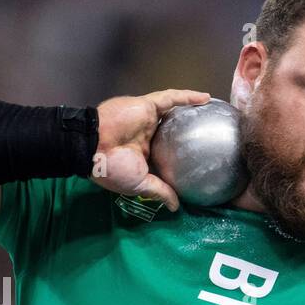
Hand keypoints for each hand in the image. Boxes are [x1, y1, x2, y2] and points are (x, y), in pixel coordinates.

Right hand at [91, 89, 209, 210]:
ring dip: (193, 110)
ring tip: (213, 112)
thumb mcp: (141, 184)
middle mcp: (147, 135)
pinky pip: (170, 98)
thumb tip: (176, 207)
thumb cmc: (113, 168)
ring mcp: (147, 120)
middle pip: (174, 131)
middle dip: (192, 132)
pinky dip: (186, 97)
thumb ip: (160, 191)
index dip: (184, 156)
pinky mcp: (146, 106)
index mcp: (145, 153)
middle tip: (213, 135)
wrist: (92, 147)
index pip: (168, 153)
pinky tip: (205, 98)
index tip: (204, 162)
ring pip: (174, 112)